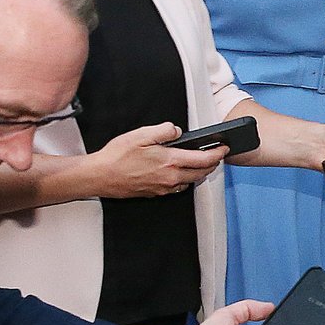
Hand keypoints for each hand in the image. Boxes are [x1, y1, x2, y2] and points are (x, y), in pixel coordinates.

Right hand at [88, 122, 226, 197]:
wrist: (101, 177)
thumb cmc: (117, 156)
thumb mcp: (141, 134)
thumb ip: (164, 131)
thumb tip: (177, 130)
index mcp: (170, 162)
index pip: (203, 159)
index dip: (217, 153)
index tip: (224, 148)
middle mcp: (171, 178)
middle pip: (201, 173)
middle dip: (213, 163)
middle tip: (217, 154)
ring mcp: (164, 188)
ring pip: (191, 182)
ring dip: (199, 172)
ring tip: (201, 162)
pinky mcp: (156, 193)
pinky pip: (178, 188)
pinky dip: (185, 179)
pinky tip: (180, 172)